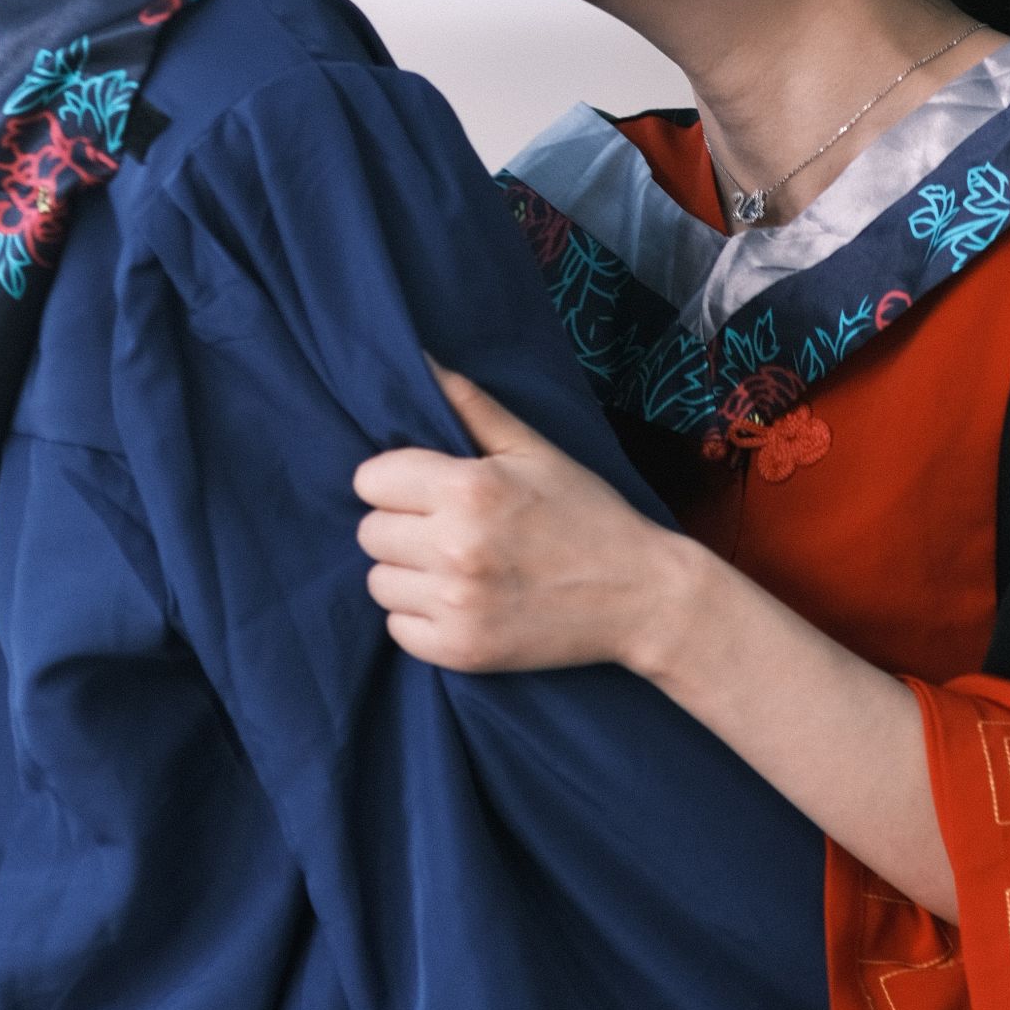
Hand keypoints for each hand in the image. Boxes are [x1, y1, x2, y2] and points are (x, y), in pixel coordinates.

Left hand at [352, 366, 686, 673]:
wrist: (639, 596)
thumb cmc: (585, 513)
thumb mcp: (533, 448)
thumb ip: (470, 404)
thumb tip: (420, 358)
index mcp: (468, 488)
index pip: (370, 480)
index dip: (397, 482)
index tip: (429, 490)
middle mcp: (454, 546)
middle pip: (370, 532)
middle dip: (401, 526)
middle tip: (446, 529)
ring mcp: (457, 604)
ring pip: (379, 582)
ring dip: (407, 574)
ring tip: (454, 567)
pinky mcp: (461, 651)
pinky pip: (398, 629)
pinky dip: (420, 618)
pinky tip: (461, 601)